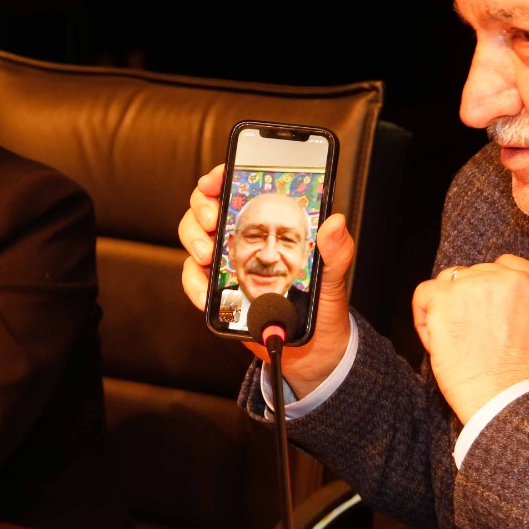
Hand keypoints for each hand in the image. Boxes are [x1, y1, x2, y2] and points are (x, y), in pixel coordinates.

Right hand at [178, 164, 354, 397]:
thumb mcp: (334, 276)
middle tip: (212, 220)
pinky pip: (194, 279)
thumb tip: (335, 221)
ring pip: (194, 238)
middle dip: (201, 207)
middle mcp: (244, 238)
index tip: (217, 178)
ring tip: (208, 255)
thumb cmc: (323, 306)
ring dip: (193, 241)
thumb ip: (335, 250)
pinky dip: (194, 284)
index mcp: (270, 225)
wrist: (312, 352)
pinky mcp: (218, 291)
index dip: (223, 176)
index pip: (242, 188)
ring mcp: (227, 263)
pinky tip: (206, 294)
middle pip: (207, 207)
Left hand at [412, 255, 528, 423]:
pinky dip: (424, 316)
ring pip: (450, 281)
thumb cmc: (527, 376)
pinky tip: (436, 337)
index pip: (505, 266)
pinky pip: (424, 293)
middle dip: (471, 300)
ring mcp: (476, 284)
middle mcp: (508, 277)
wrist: (507, 396)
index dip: (491, 288)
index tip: (486, 311)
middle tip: (473, 334)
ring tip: (456, 339)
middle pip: (476, 273)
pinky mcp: (446, 298)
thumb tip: (521, 301)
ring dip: (448, 306)